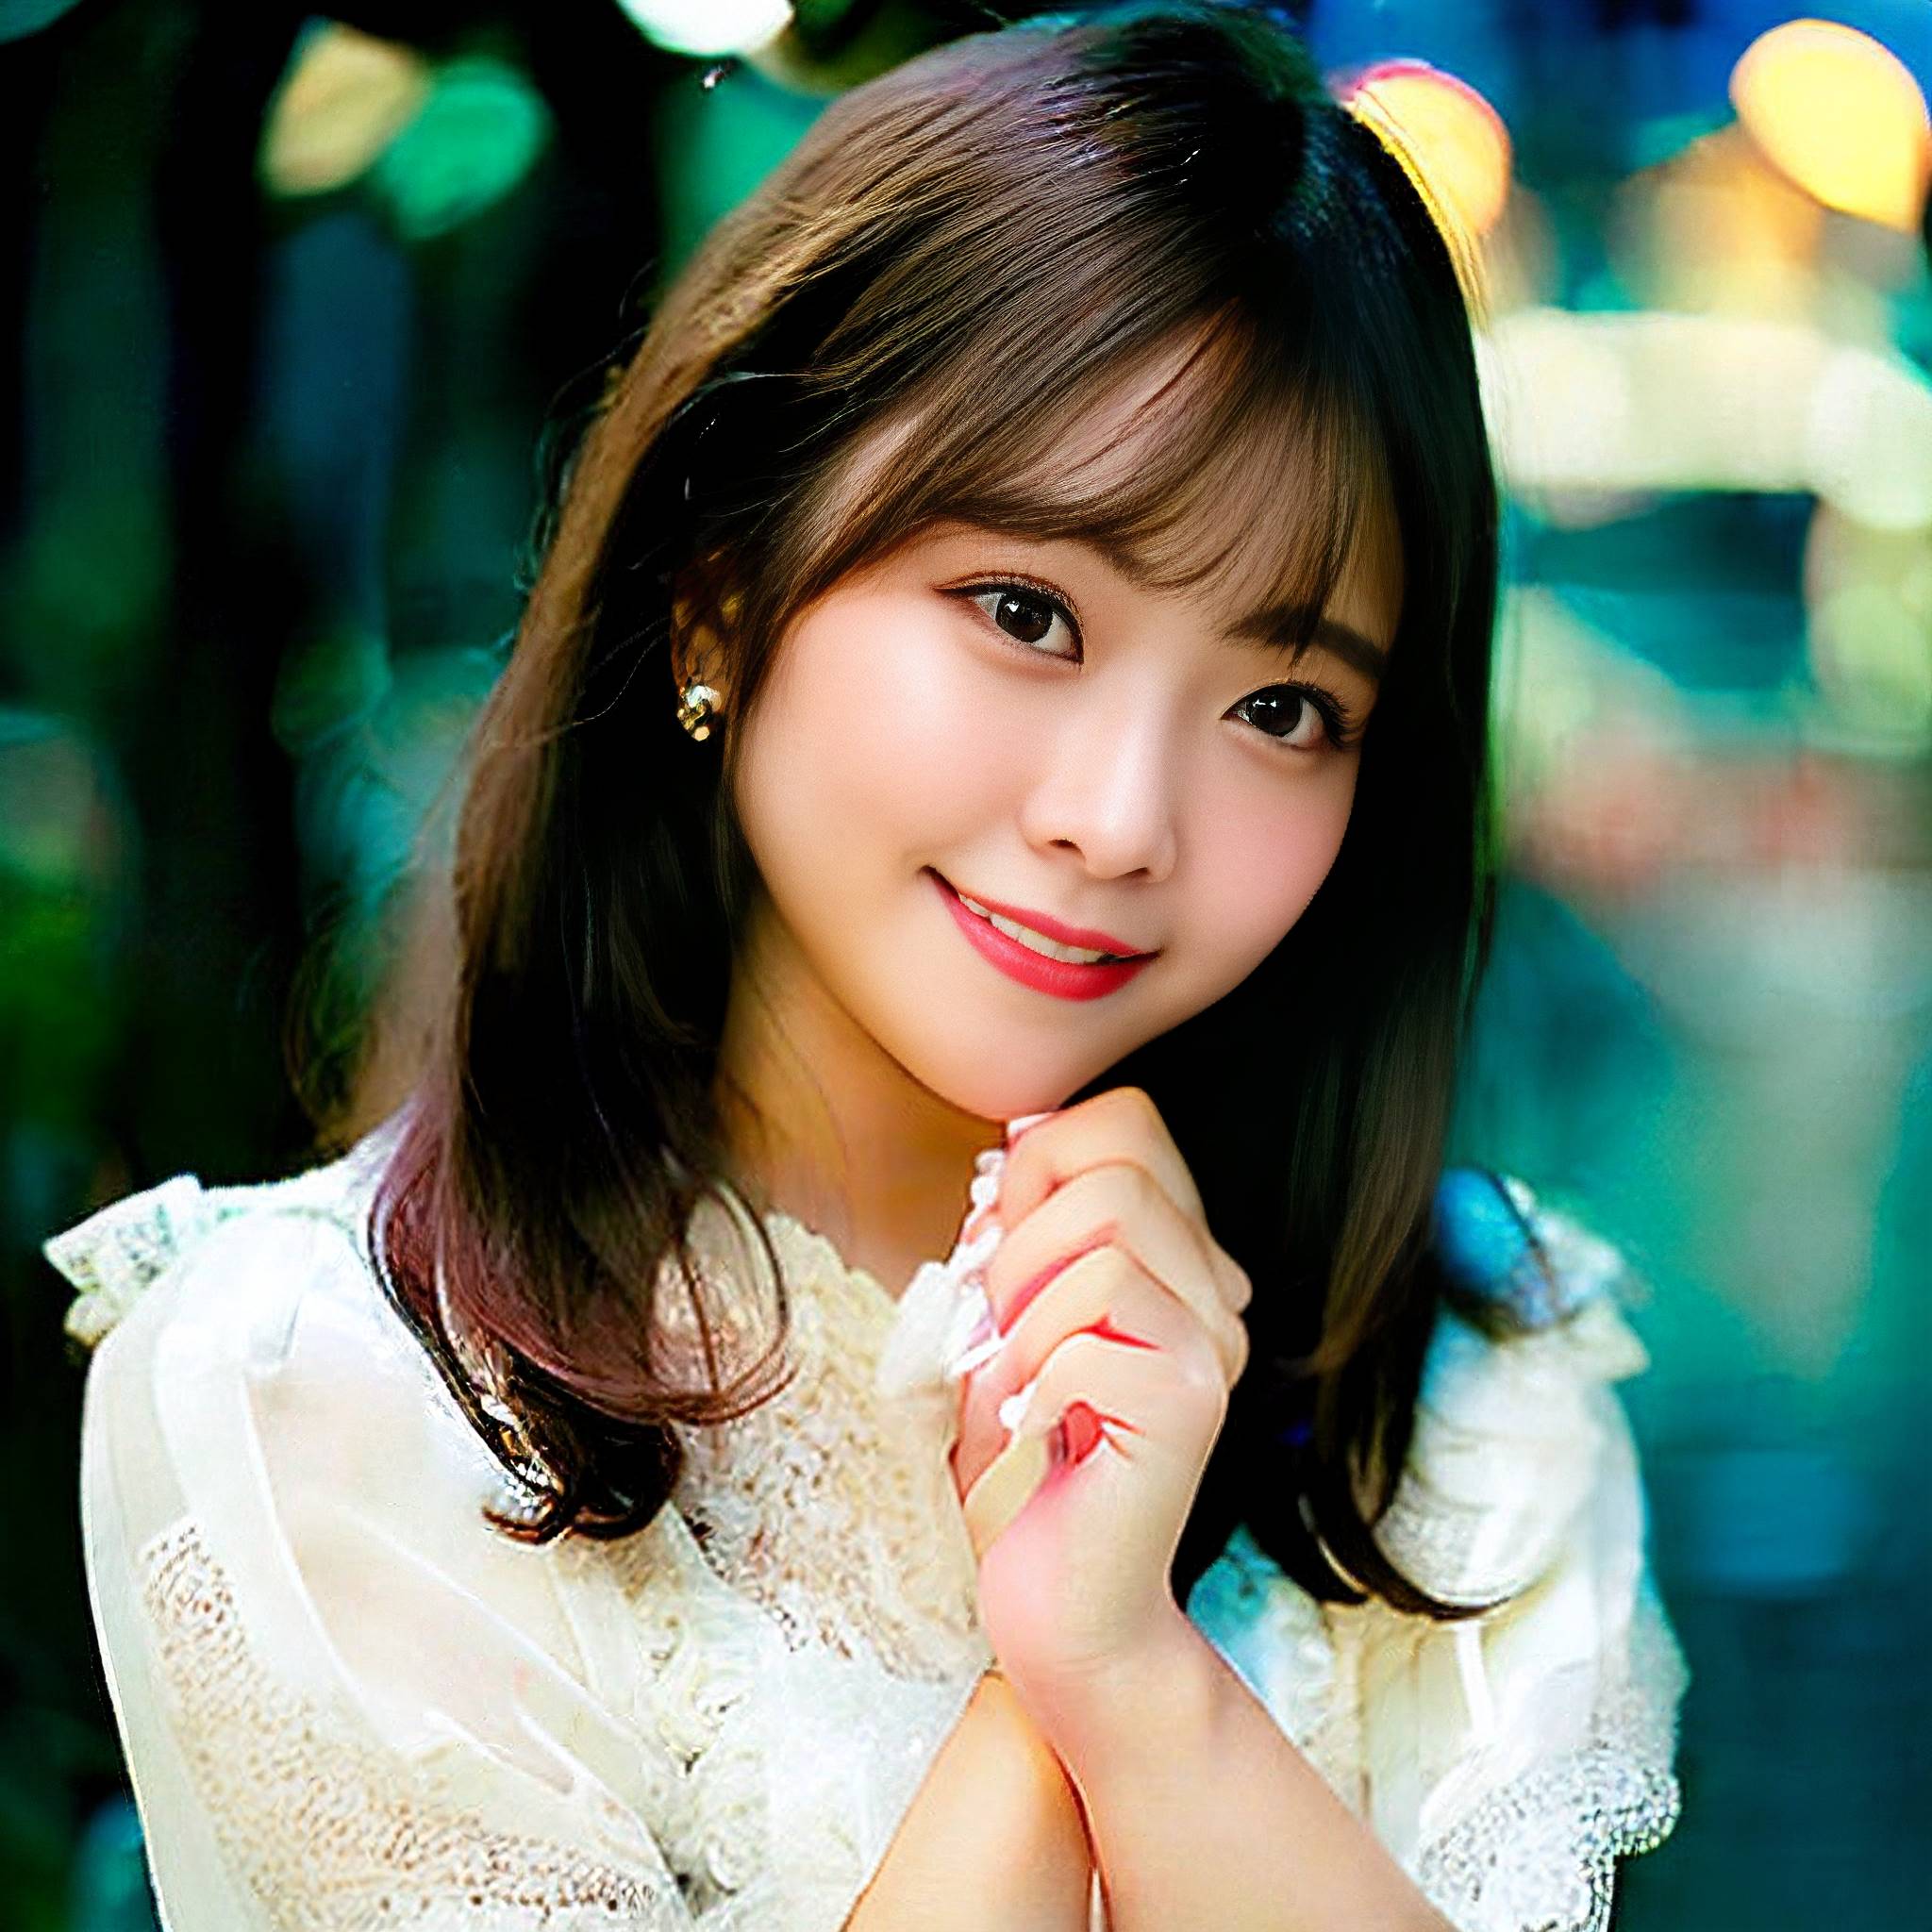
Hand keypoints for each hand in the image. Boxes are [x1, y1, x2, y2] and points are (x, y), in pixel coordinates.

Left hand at [950, 1087, 1251, 1710]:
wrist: (1060, 1610)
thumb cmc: (1021, 1470)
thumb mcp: (1002, 1323)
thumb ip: (1019, 1233)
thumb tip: (1017, 1141)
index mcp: (1175, 1261)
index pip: (1126, 1122)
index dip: (1041, 1161)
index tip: (1000, 1249)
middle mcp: (1212, 1294)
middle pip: (1115, 1169)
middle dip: (1021, 1242)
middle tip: (1003, 1332)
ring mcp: (1210, 1348)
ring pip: (1106, 1244)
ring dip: (1023, 1314)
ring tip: (1020, 1385)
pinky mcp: (1189, 1406)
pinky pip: (1085, 1338)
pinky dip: (1029, 1381)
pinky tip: (1035, 1431)